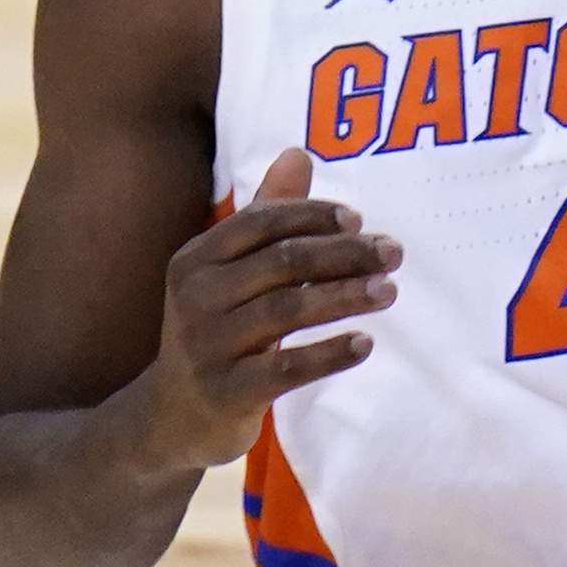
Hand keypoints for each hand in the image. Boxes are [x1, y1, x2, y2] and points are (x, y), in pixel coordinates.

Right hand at [134, 148, 399, 472]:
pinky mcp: (226, 391)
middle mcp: (196, 297)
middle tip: (393, 253)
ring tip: (390, 291)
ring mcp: (208, 346)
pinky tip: (365, 344)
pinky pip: (286, 368)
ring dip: (346, 296)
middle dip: (344, 253)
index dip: (312, 215)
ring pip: (287, 310)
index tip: (359, 220)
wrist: (174, 414)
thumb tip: (299, 152)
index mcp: (196, 259)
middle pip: (282, 262)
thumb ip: (267, 214)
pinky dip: (329, 353)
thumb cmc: (218, 329)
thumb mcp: (232, 271)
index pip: (260, 222)